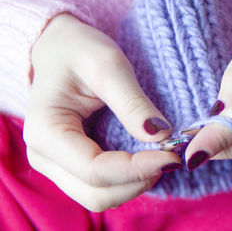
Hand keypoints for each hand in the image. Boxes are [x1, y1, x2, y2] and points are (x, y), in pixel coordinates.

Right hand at [23, 14, 180, 210]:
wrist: (61, 49)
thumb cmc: (78, 51)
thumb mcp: (108, 66)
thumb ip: (132, 103)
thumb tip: (161, 136)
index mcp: (46, 131)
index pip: (95, 170)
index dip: (137, 169)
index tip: (172, 155)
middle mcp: (45, 156)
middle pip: (97, 193)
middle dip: (138, 181)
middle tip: (170, 157)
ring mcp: (57, 163)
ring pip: (100, 196)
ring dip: (135, 184)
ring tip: (160, 157)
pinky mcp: (72, 163)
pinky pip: (102, 186)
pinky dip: (128, 180)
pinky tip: (146, 159)